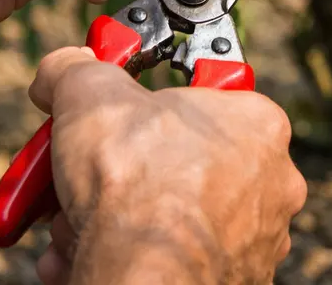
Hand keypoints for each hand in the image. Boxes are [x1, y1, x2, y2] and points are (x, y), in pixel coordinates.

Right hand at [29, 47, 305, 284]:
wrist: (143, 281)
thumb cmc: (138, 186)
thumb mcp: (90, 95)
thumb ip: (76, 70)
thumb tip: (62, 68)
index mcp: (256, 125)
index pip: (200, 99)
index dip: (145, 105)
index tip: (116, 111)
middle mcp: (269, 184)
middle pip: (176, 164)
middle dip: (118, 172)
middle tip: (82, 172)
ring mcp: (254, 240)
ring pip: (170, 216)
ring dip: (115, 218)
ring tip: (76, 223)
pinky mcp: (231, 281)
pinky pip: (172, 259)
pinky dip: (127, 256)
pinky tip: (84, 257)